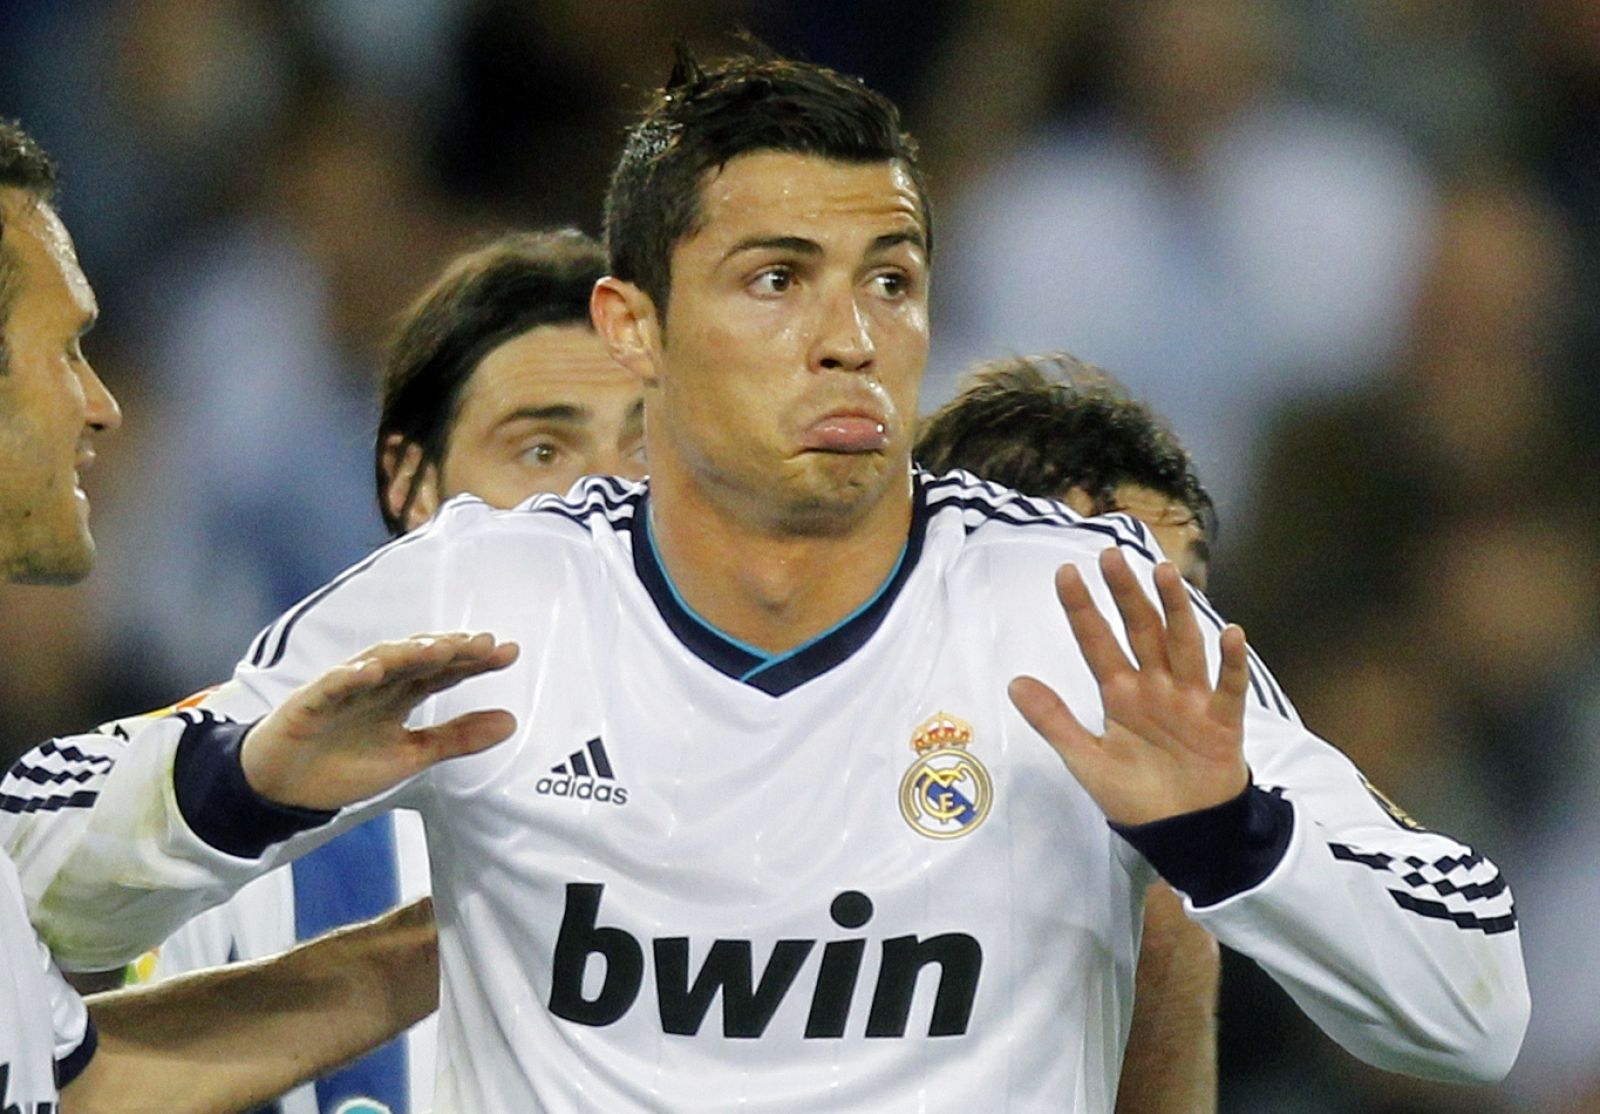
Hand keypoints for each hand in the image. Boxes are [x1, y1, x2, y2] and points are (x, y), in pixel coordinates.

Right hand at [242, 632, 519, 809]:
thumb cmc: (346, 764)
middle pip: (416, 659)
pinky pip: (330, 686)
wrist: (283, 787)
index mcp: (401, 695)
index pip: (443, 672)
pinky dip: (348, 677)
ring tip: (439, 649)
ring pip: (377, 663)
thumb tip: (512, 721)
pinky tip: (371, 671)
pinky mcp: (309, 704)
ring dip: (407, 653)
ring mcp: (342, 690)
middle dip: (449, 650)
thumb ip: (458, 738)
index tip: (509, 653)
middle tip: (484, 644)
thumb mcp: (412, 756)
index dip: (474, 662)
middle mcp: (376, 685)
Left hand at [1009, 549, 1249, 825]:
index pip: (1096, 642)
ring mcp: (1189, 699)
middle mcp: (1155, 685)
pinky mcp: (1222, 722)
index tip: (1065, 573)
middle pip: (1140, 631)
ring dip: (1176, 611)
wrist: (1184, 831)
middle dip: (1127, 594)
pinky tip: (1230, 632)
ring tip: (1165, 574)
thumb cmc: (1136, 793)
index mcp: (1120, 692)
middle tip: (1112, 556)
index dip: (1082, 609)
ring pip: (1183, 645)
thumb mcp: (1087, 760)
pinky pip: (1228, 688)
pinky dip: (1230, 662)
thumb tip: (1014, 681)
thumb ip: (1054, 720)